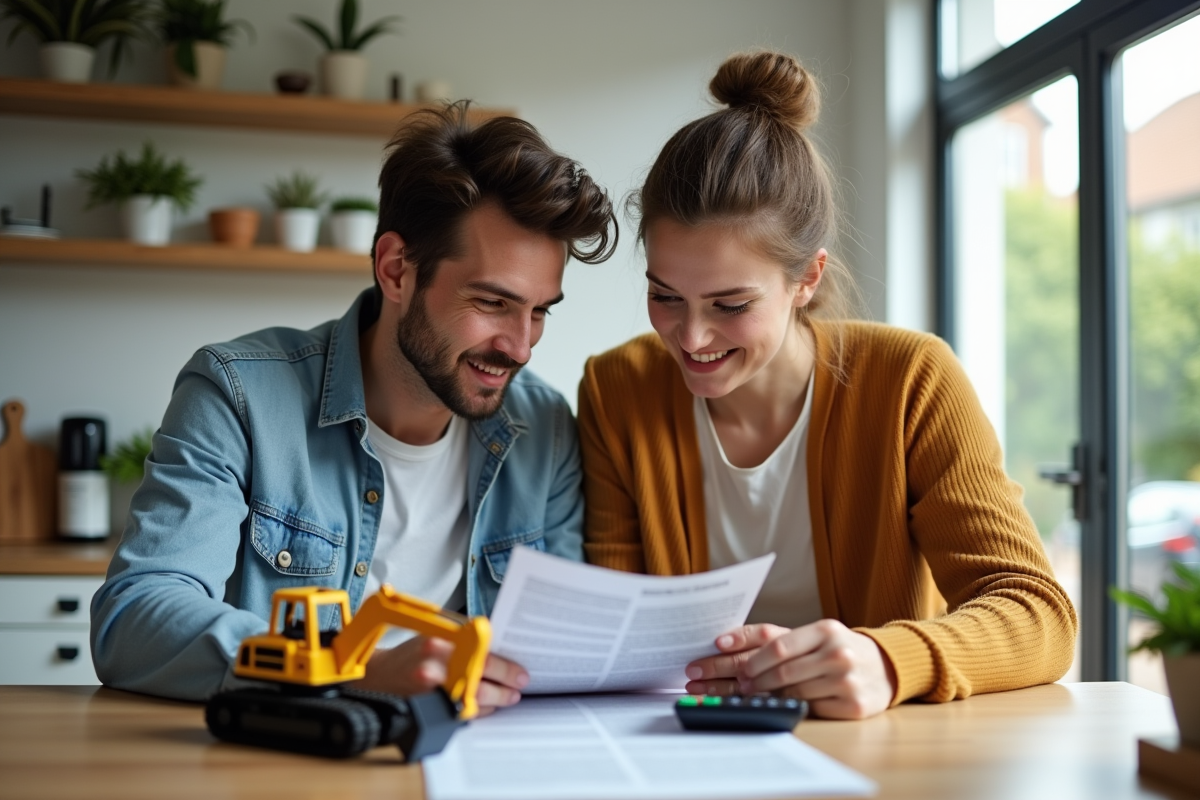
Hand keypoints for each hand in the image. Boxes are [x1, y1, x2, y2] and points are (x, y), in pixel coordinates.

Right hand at [353, 635, 528, 715]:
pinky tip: (486, 706)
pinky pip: (459, 712)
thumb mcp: (437, 635)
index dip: (505, 668)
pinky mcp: (427, 708)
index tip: (520, 673)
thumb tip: (498, 651)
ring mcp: (430, 691)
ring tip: (507, 697)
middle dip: (504, 688)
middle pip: (480, 681)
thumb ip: (464, 643)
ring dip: (494, 702)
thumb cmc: (410, 653)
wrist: (377, 675)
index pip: (483, 656)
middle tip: (517, 688)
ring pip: (472, 701)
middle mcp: (435, 667)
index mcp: (441, 643)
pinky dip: (476, 710)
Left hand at [683, 620, 896, 719]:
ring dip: (761, 694)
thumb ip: (777, 638)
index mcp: (825, 630)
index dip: (744, 651)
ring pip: (790, 691)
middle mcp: (837, 654)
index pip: (775, 643)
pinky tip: (772, 703)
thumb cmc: (838, 650)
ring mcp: (845, 681)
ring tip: (740, 693)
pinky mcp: (851, 706)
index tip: (714, 652)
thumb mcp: (814, 635)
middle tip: (717, 681)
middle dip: (743, 678)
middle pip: (779, 670)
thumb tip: (726, 642)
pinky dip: (787, 706)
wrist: (885, 669)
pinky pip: (808, 708)